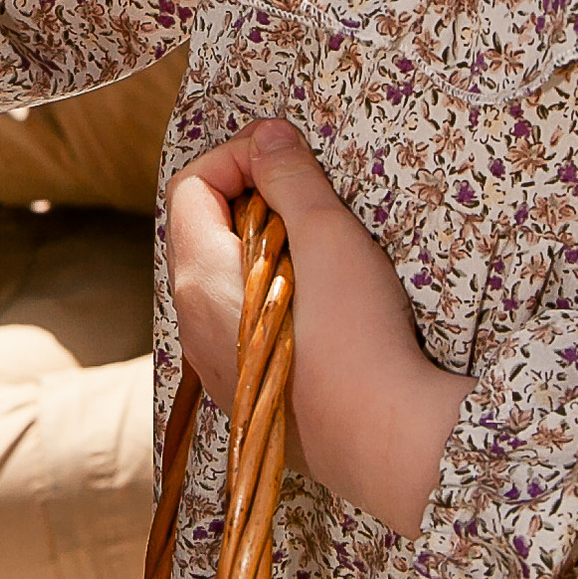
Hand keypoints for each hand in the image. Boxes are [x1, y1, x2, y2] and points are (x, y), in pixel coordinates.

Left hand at [165, 117, 454, 539]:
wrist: (386, 443)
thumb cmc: (356, 338)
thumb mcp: (328, 236)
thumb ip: (290, 178)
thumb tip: (266, 135)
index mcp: (199, 279)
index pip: (190, 187)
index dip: (236, 157)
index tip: (287, 156)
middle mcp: (193, 324)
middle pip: (202, 231)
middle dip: (252, 200)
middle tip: (310, 203)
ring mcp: (216, 366)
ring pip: (223, 280)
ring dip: (265, 250)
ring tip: (322, 254)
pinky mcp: (248, 393)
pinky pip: (241, 324)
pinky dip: (271, 295)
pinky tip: (323, 309)